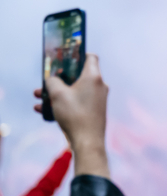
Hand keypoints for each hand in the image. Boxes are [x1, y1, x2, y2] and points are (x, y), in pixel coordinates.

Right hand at [34, 54, 109, 178]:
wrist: (87, 141)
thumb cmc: (75, 114)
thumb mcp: (57, 94)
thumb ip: (52, 81)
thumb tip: (53, 80)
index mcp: (94, 77)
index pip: (90, 57)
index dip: (77, 54)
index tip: (64, 57)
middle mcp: (99, 86)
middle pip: (78, 75)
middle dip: (59, 77)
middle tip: (45, 81)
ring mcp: (97, 99)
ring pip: (74, 90)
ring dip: (56, 92)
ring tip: (38, 97)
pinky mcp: (93, 110)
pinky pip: (76, 102)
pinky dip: (62, 103)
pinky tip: (43, 110)